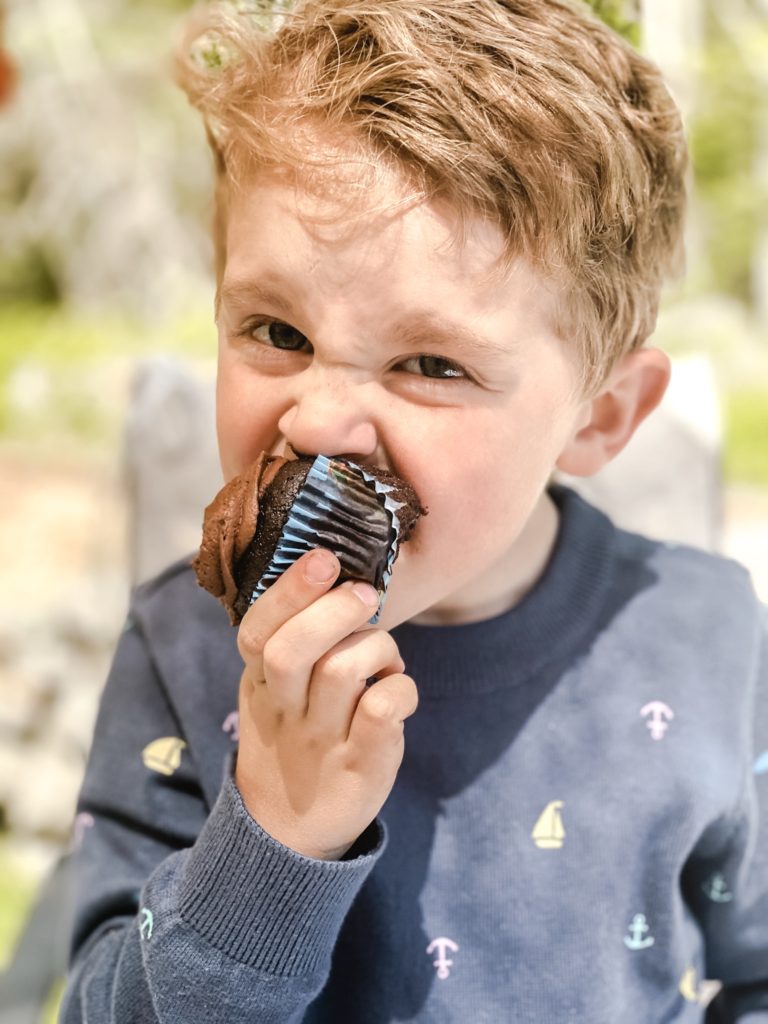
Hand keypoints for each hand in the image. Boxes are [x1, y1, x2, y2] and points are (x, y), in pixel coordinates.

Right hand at [235, 549, 417, 860]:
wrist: (287, 831)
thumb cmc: (293, 736)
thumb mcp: (274, 691)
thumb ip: (294, 639)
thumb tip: (334, 572)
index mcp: (260, 682)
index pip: (257, 630)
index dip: (290, 591)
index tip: (323, 558)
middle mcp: (284, 709)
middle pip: (293, 650)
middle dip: (333, 611)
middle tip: (365, 595)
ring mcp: (320, 739)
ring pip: (344, 672)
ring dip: (378, 648)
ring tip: (385, 659)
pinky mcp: (359, 764)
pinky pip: (382, 711)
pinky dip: (401, 688)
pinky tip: (398, 689)